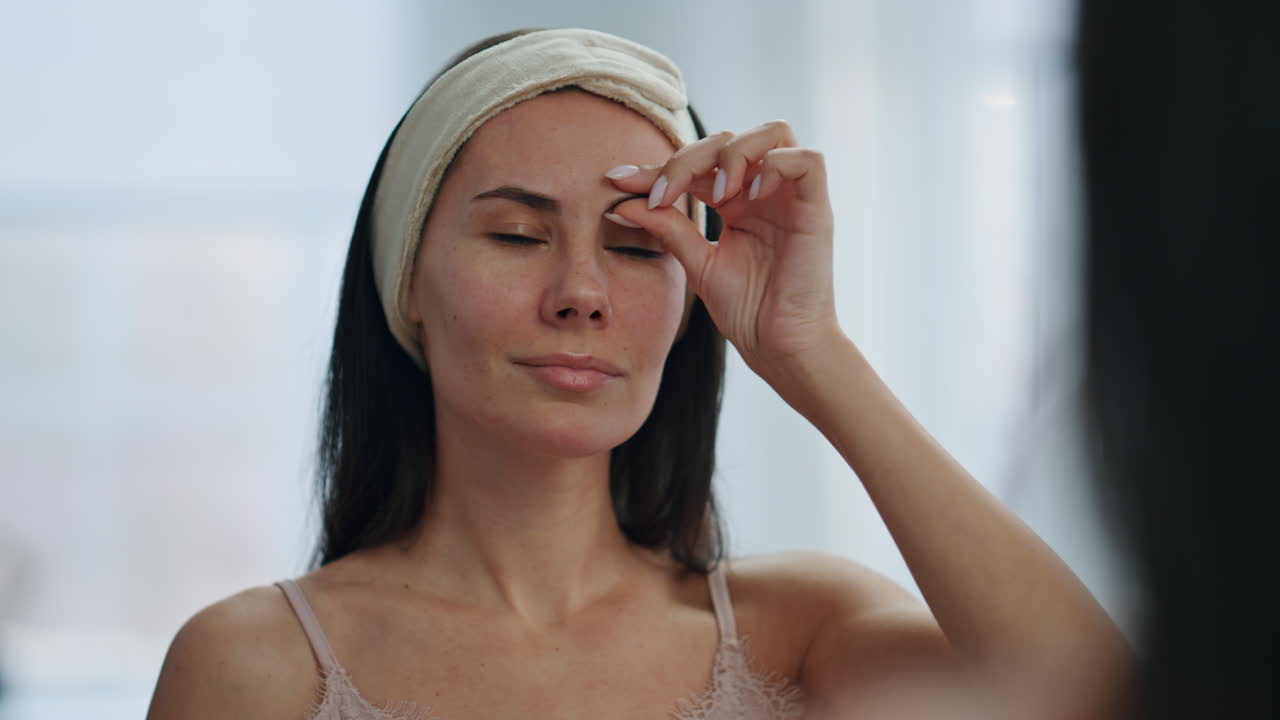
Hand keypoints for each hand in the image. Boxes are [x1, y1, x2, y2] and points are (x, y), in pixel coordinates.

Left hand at [605, 120, 839, 378]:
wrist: (780, 348)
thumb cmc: (747, 312)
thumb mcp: (697, 264)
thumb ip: (667, 229)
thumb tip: (622, 202)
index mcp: (736, 202)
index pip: (697, 164)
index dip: (658, 166)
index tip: (618, 181)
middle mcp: (764, 192)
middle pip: (729, 139)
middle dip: (688, 158)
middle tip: (662, 194)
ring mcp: (792, 197)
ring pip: (773, 132)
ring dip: (735, 152)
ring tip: (717, 191)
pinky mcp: (817, 208)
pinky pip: (808, 159)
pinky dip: (775, 165)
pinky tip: (749, 195)